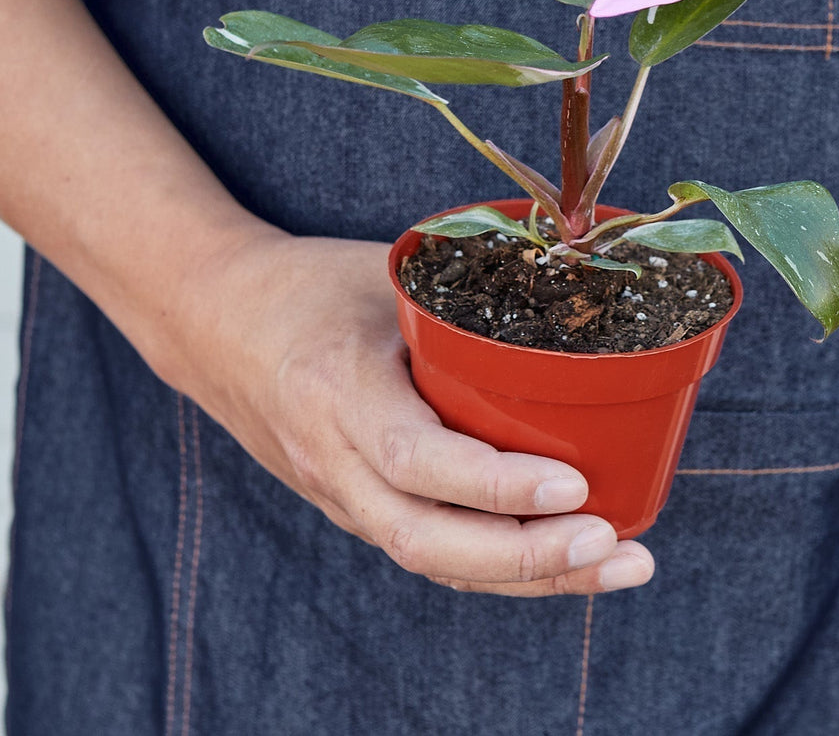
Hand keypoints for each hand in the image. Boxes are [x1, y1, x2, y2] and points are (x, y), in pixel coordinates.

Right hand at [176, 228, 655, 596]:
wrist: (210, 319)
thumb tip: (572, 301)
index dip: (496, 484)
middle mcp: (332, 457)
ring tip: (616, 565)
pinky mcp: (352, 503)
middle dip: (527, 558)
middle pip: (426, 539)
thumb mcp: (384, 274)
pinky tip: (562, 562)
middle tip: (613, 546)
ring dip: (526, 576)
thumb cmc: (306, 285)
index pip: (416, 458)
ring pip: (431, 558)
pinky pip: (426, 547)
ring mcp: (338, 491)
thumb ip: (461, 299)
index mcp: (336, 389)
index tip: (574, 485)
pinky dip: (496, 564)